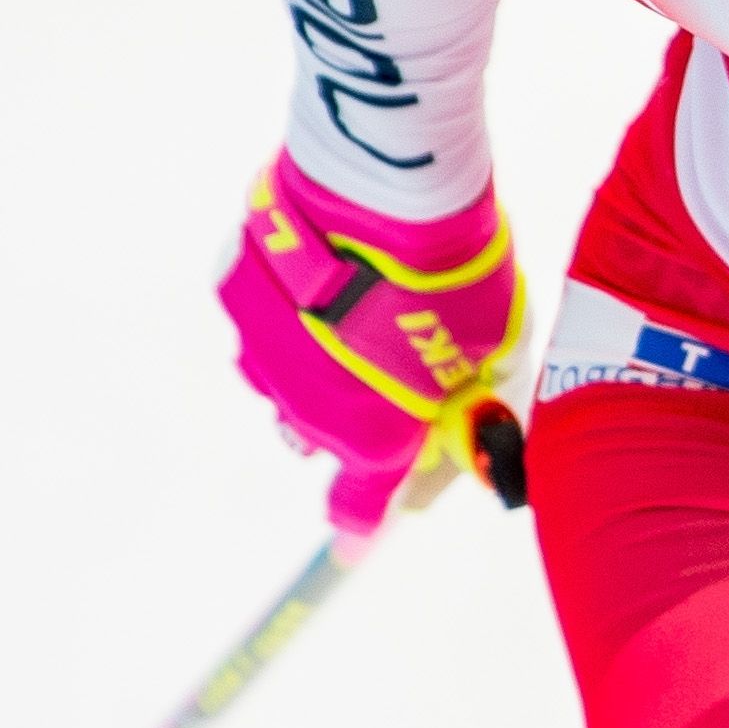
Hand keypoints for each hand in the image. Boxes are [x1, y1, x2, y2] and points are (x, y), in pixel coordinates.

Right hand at [216, 151, 525, 532]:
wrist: (385, 188)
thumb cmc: (454, 275)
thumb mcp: (494, 350)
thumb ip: (478, 400)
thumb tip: (482, 428)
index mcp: (372, 439)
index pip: (359, 507)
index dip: (361, 524)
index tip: (358, 539)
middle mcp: (305, 411)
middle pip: (319, 438)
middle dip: (350, 416)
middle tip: (386, 369)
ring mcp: (261, 354)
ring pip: (280, 381)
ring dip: (310, 364)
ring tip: (353, 311)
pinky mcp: (234, 296)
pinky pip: (258, 321)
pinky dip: (283, 310)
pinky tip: (319, 270)